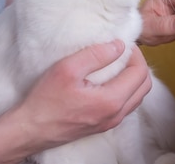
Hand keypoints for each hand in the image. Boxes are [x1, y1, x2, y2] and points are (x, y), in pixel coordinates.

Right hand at [10, 41, 151, 149]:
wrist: (30, 130)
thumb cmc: (45, 100)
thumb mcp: (67, 69)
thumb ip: (96, 55)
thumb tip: (119, 45)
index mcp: (111, 101)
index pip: (140, 72)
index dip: (136, 54)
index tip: (123, 44)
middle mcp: (116, 114)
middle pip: (144, 86)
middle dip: (138, 65)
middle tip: (123, 52)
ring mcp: (111, 122)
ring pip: (137, 97)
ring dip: (133, 78)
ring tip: (118, 63)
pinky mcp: (103, 125)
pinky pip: (126, 105)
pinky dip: (126, 89)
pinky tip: (110, 79)